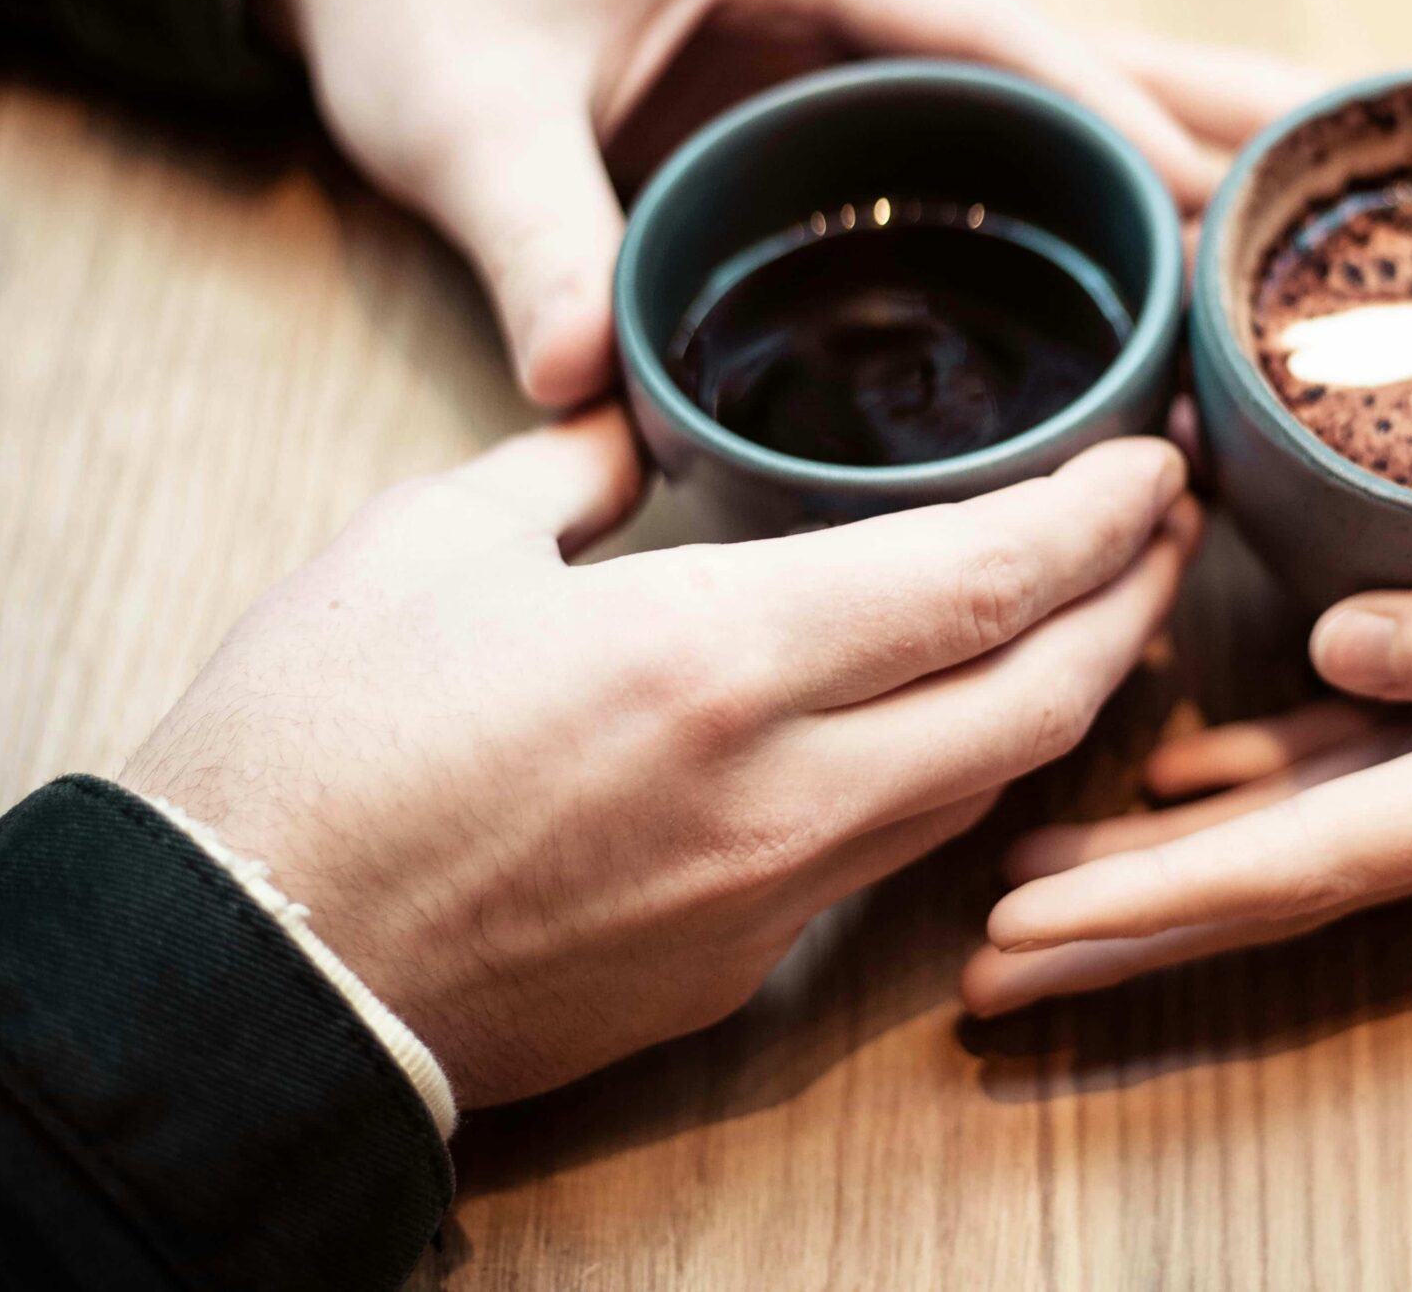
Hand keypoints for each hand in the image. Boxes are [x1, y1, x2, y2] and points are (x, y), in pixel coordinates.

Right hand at [122, 412, 1198, 1102]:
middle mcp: (783, 790)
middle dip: (1136, 601)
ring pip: (989, 787)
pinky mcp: (736, 971)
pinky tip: (954, 719)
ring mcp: (771, 898)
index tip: (1154, 456)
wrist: (243, 976)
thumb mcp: (430, 542)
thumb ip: (569, 470)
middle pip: (1044, 697)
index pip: (987, 576)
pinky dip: (963, 774)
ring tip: (1095, 609)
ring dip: (1068, 694)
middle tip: (1169, 525)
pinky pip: (895, 857)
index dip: (1102, 514)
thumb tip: (631, 435)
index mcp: (716, 654)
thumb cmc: (311, 744)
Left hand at [259, 0, 1223, 408]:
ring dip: (1135, 154)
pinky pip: (963, 140)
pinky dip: (1049, 192)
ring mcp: (837, 32)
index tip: (1203, 190)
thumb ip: (533, 240)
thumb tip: (580, 387)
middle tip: (1307, 191)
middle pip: (1048, 51)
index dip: (1102, 104)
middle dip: (1176, 119)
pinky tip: (1118, 269)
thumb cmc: (424, 4)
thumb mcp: (463, 119)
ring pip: (1023, 94)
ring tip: (1263, 233)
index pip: (985, 24)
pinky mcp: (819, 90)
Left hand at [961, 443, 1411, 1013]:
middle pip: (1261, 873)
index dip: (1144, 907)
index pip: (1287, 867)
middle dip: (1117, 921)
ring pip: (1289, 821)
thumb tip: (1326, 658)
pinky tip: (1188, 758)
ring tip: (1040, 878)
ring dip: (1161, 857)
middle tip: (979, 963)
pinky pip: (1352, 749)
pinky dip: (1254, 769)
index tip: (1015, 942)